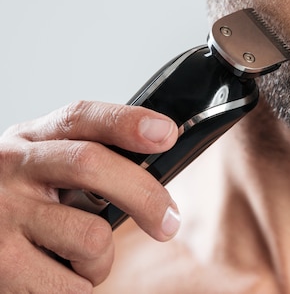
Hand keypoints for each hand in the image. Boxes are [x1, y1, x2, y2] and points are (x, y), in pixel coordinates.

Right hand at [0, 100, 179, 292]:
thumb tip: (153, 160)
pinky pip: (71, 286)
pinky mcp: (1, 265)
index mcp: (32, 138)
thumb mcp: (36, 164)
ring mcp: (4, 214)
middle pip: (91, 165)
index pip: (82, 116)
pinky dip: (79, 287)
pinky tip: (55, 276)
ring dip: (101, 259)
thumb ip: (79, 156)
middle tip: (168, 221)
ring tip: (78, 258)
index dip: (127, 122)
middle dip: (144, 194)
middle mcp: (14, 166)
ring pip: (91, 236)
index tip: (166, 133)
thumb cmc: (12, 201)